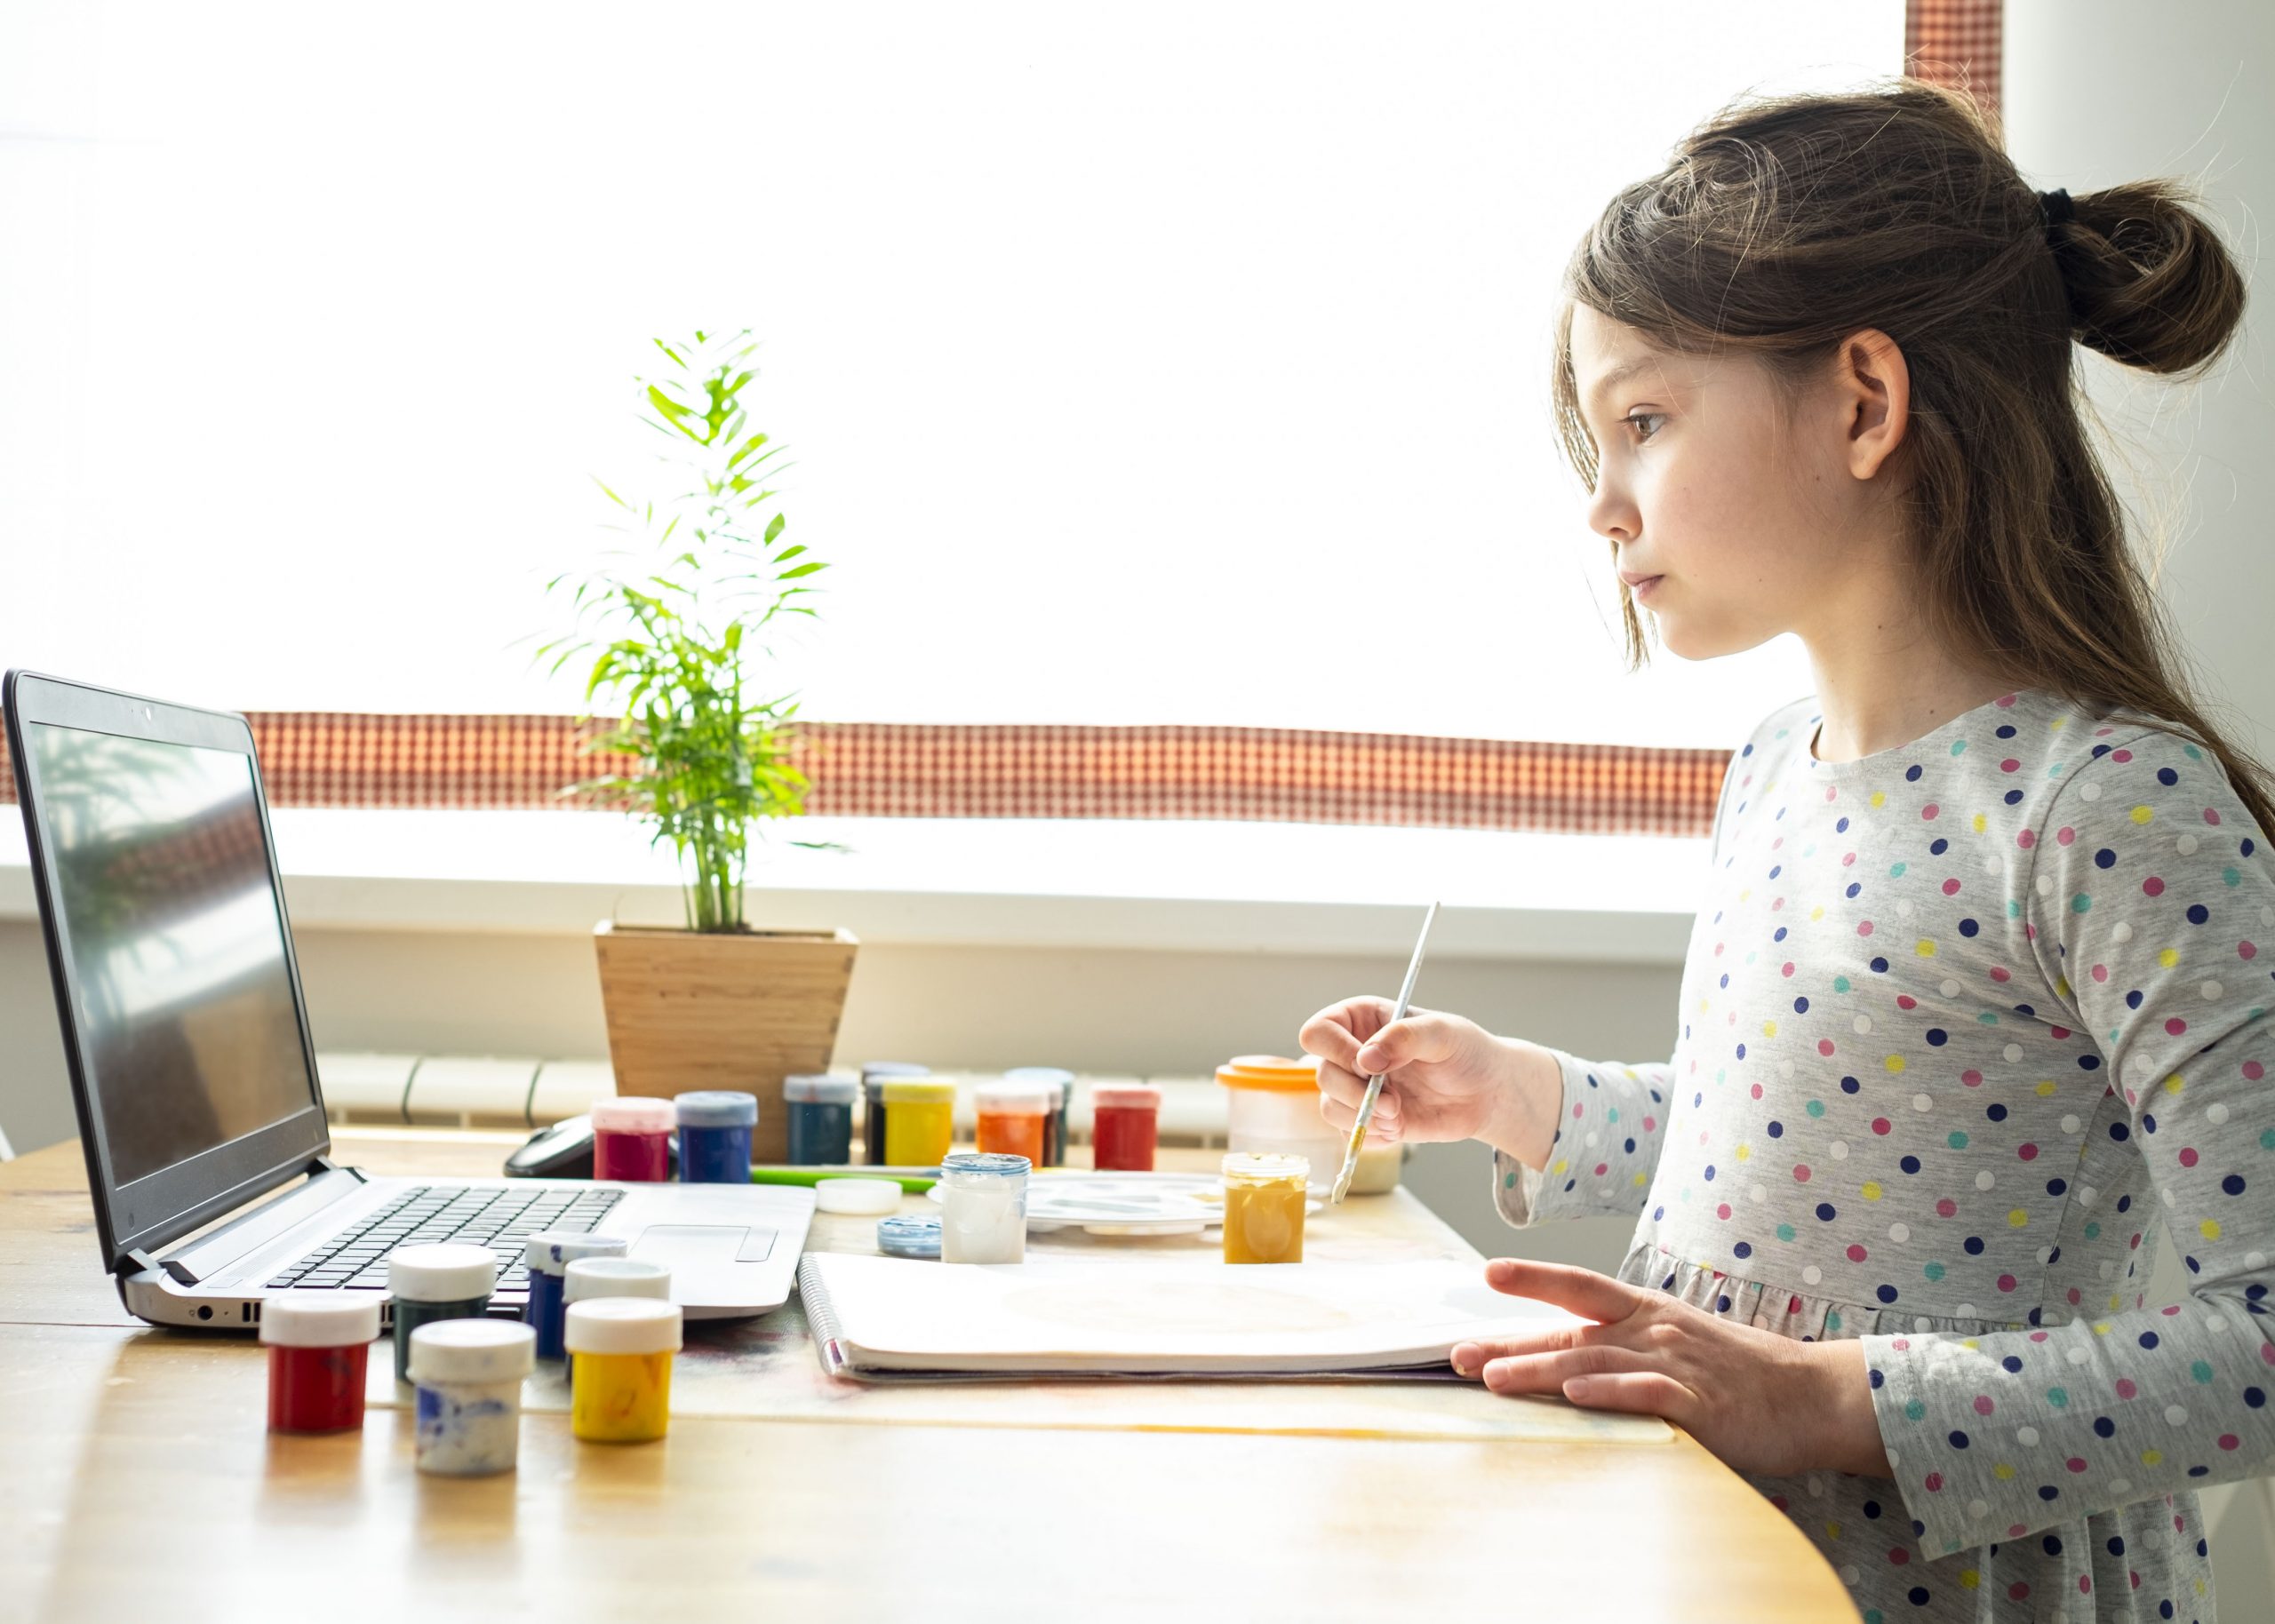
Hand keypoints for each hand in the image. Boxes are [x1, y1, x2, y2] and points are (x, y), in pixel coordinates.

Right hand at [1299, 998, 1542, 1156]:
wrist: (1486, 1092)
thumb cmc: (1465, 1051)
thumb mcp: (1442, 1033)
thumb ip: (1404, 1037)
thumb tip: (1366, 1059)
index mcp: (1361, 1020)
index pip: (1319, 1031)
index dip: (1336, 1051)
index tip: (1369, 1067)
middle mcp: (1352, 1053)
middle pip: (1321, 1074)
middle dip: (1355, 1094)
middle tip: (1393, 1104)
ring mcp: (1357, 1088)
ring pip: (1329, 1107)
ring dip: (1363, 1119)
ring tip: (1399, 1118)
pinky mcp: (1367, 1118)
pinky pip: (1348, 1133)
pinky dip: (1371, 1136)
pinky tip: (1400, 1128)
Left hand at [1451, 1258, 1890, 1480]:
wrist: (1815, 1395)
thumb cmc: (1742, 1373)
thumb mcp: (1679, 1344)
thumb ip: (1626, 1346)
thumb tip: (1566, 1357)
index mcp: (1648, 1312)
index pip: (1581, 1285)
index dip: (1534, 1277)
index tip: (1486, 1273)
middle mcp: (1654, 1331)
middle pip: (1571, 1332)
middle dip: (1510, 1343)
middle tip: (1457, 1354)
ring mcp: (1675, 1365)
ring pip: (1595, 1362)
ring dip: (1540, 1370)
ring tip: (1492, 1378)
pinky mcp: (1700, 1404)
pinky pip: (1647, 1395)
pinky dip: (1610, 1394)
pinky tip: (1576, 1395)